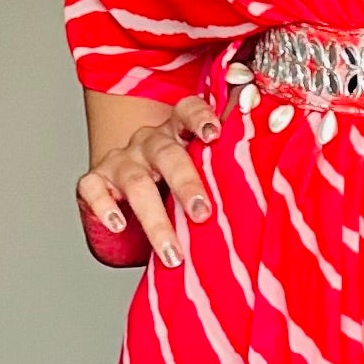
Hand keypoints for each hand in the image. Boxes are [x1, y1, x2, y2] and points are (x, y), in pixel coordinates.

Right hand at [77, 94, 218, 269]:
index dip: (199, 117)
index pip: (187, 111)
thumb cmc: (174, 190)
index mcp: (178, 134)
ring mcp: (120, 161)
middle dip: (185, 183)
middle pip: (166, 153)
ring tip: (171, 252)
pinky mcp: (94, 182)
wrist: (129, 202)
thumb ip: (224, 181)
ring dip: (154, 218)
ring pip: (135, 181)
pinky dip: (104, 207)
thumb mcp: (199, 177)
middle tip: (203, 213)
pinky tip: (118, 226)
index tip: (215, 134)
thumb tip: (271, 208)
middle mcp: (148, 143)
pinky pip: (93, 189)